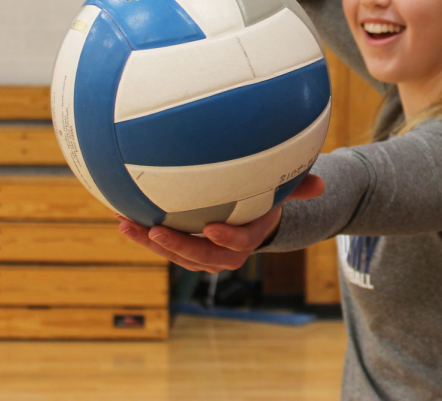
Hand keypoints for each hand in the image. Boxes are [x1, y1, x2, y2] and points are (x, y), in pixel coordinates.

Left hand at [116, 173, 324, 272]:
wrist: (249, 217)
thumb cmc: (265, 198)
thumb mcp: (282, 189)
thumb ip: (298, 185)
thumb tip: (320, 182)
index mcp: (249, 236)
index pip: (239, 245)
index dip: (226, 240)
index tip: (210, 228)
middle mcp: (225, 252)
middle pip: (200, 257)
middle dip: (176, 246)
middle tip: (155, 229)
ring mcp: (201, 253)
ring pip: (175, 255)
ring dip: (149, 242)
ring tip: (126, 224)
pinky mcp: (182, 246)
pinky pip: (162, 244)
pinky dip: (142, 233)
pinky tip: (120, 216)